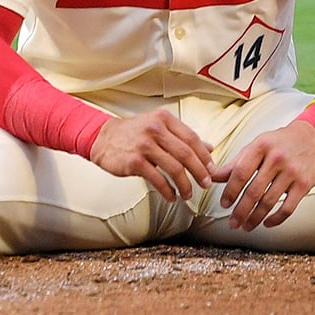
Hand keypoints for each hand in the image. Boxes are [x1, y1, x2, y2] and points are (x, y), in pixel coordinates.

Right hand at [88, 109, 214, 201]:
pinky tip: (171, 196)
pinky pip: (158, 179)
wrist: (103, 138)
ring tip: (188, 194)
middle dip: (199, 172)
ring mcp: (144, 145)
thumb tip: (209, 148)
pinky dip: (168, 191)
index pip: (192, 138)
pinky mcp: (135, 161)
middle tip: (206, 184)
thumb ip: (183, 137)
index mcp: (164, 119)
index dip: (204, 156)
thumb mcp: (159, 127)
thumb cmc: (133, 133)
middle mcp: (155, 129)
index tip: (212, 169)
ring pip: (174, 168)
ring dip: (185, 185)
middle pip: (186, 154)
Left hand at [213, 122, 314, 229]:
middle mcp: (277, 158)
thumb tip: (214, 177)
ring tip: (246, 226)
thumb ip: (236, 163)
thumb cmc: (279, 143)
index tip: (224, 204)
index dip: (230, 191)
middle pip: (254, 191)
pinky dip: (276, 219)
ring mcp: (292, 171)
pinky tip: (266, 223)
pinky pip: (288, 207)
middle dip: (241, 211)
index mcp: (261, 146)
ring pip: (269, 201)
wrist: (311, 138)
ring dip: (255, 218)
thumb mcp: (256, 146)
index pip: (241, 172)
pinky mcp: (305, 184)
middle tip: (233, 223)